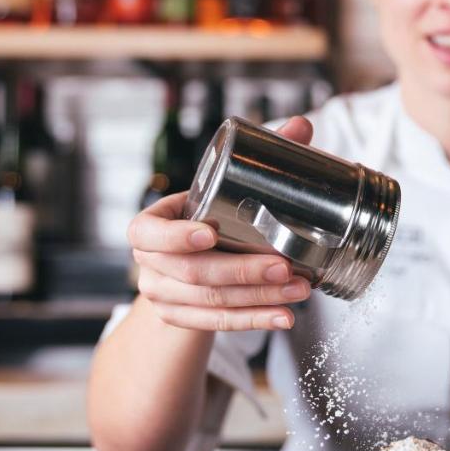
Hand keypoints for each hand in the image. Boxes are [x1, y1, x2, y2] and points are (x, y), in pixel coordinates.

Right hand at [128, 116, 314, 332]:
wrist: (186, 260)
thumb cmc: (206, 215)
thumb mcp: (220, 187)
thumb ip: (258, 156)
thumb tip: (300, 125)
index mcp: (148, 226)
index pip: (149, 233)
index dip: (177, 236)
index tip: (210, 234)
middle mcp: (149, 264)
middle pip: (194, 273)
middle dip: (242, 271)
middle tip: (284, 266)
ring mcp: (163, 296)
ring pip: (211, 302)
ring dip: (258, 298)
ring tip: (299, 289)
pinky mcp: (182, 319)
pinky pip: (218, 325)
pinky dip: (254, 321)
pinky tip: (284, 317)